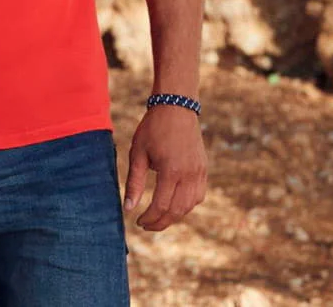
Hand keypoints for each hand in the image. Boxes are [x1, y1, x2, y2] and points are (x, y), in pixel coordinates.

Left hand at [122, 106, 206, 231]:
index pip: (161, 206)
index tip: (138, 221)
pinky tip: (173, 203)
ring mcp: (199, 173)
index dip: (149, 218)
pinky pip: (198, 195)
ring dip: (174, 216)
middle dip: (161, 222)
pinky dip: (186, 205)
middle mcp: (189, 175)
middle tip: (146, 224)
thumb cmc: (153, 128)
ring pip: (189, 206)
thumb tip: (128, 208)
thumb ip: (134, 182)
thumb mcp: (138, 152)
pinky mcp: (203, 169)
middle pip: (177, 211)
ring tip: (157, 216)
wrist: (176, 107)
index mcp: (171, 170)